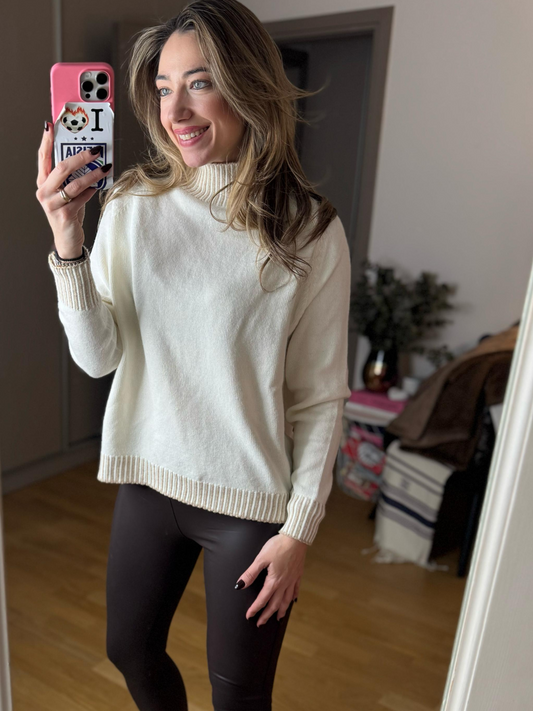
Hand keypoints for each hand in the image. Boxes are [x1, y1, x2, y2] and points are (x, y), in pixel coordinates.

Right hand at [36, 122, 111, 256]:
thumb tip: (88, 160)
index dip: (46, 141)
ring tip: (104, 168)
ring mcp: (52, 204)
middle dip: (80, 156)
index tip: (51, 126)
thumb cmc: (68, 213)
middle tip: (95, 150)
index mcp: (43, 183)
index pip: (42, 157)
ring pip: (74, 184)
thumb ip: (71, 179)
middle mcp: (44, 192)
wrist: (67, 239)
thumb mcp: (66, 193)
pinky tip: (99, 187)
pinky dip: (92, 192)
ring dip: (92, 174)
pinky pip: (81, 198)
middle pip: (61, 168)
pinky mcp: (64, 215)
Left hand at [236, 533, 307, 626]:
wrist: (296, 537)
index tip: (249, 616)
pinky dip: (293, 598)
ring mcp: (292, 580)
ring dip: (281, 610)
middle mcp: (284, 583)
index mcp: (274, 581)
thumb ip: (250, 573)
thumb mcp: (261, 558)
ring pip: (286, 600)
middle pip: (275, 604)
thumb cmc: (278, 545)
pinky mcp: (298, 574)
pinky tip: (292, 601)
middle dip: (267, 615)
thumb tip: (240, 585)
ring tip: (278, 618)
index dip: (255, 609)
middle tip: (260, 623)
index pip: (262, 599)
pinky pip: (296, 590)